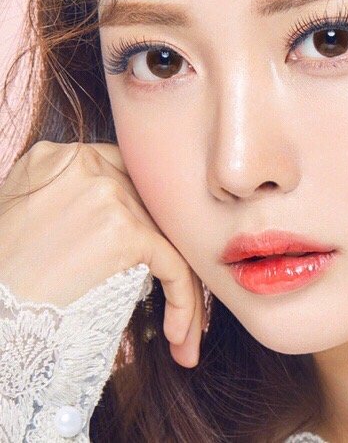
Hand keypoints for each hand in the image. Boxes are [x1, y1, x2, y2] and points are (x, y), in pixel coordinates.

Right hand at [0, 140, 205, 367]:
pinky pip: (175, 265)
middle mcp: (87, 164)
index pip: (127, 175)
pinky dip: (184, 301)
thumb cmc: (3, 272)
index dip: (146, 216)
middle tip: (181, 294)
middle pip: (153, 206)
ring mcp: (107, 194)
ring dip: (183, 288)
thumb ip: (69, 195)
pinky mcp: (124, 231)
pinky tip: (179, 336)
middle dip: (172, 251)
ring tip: (184, 333)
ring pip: (169, 239)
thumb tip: (116, 211)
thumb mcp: (26, 210)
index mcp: (62, 157)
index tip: (157, 253)